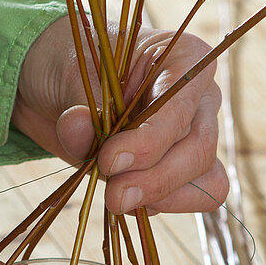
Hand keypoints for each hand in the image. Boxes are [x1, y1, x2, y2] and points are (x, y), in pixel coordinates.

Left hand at [13, 16, 227, 213]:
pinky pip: (194, 197)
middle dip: (156, 180)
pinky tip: (126, 197)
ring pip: (205, 180)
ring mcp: (196, 134)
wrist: (60, 90)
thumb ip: (80, 104)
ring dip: (159, 196)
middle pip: (198, 151)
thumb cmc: (74, 67)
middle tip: (113, 195)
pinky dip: (160, 205)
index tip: (109, 160)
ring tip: (114, 195)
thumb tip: (78, 125)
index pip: (181, 108)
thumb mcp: (70, 74)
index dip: (149, 142)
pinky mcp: (183, 168)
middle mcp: (200, 97)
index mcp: (183, 58)